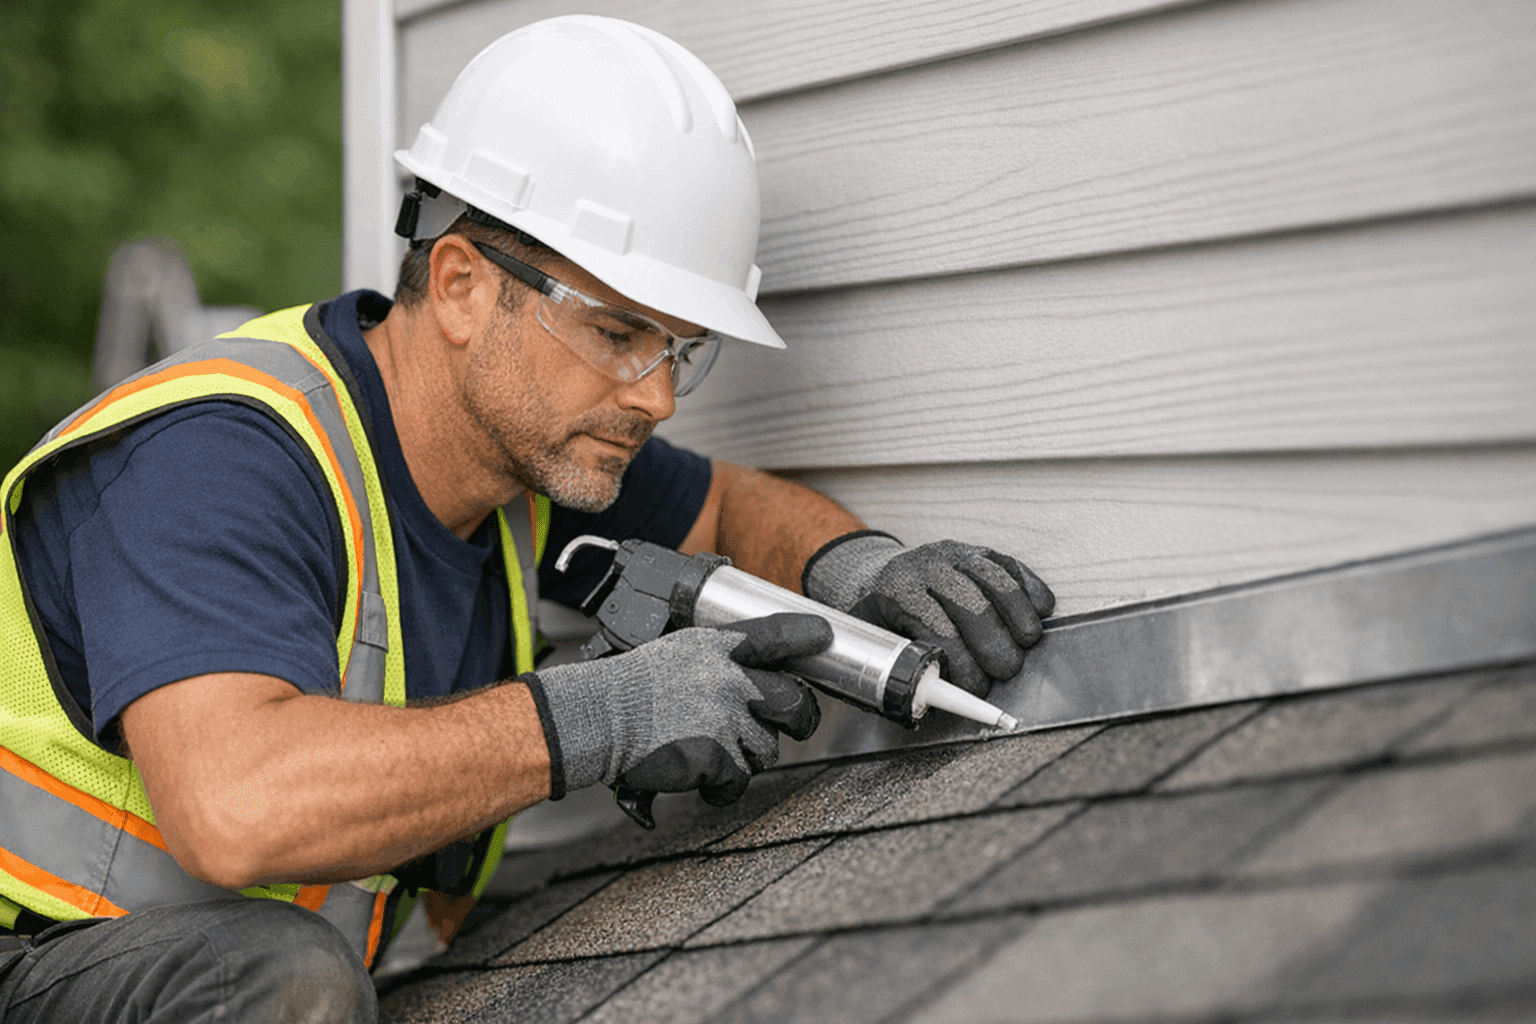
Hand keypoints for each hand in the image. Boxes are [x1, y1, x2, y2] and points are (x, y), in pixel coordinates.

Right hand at [527, 613, 827, 804]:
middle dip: (800, 719)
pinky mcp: (714, 755)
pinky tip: (701, 779)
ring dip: (747, 757)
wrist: (598, 716)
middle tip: (792, 727)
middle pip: (793, 702)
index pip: (773, 634)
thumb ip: (716, 659)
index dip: (805, 634)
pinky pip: (737, 781)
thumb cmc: (630, 688)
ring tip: (714, 754)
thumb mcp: (676, 652)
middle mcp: (727, 678)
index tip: (824, 635)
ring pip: (766, 749)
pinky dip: (722, 787)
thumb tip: (750, 675)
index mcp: (716, 648)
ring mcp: (723, 717)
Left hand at [804, 534, 1054, 696]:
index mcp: (898, 595)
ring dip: (1018, 618)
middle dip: (994, 644)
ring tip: (1026, 644)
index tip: (975, 687)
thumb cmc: (884, 619)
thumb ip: (897, 671)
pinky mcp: (980, 551)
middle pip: (971, 605)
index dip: (962, 664)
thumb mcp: (879, 642)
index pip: (936, 631)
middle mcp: (928, 569)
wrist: (884, 576)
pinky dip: (1030, 592)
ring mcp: (956, 555)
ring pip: (997, 582)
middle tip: (1006, 670)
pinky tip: (1038, 614)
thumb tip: (928, 702)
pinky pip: (1012, 567)